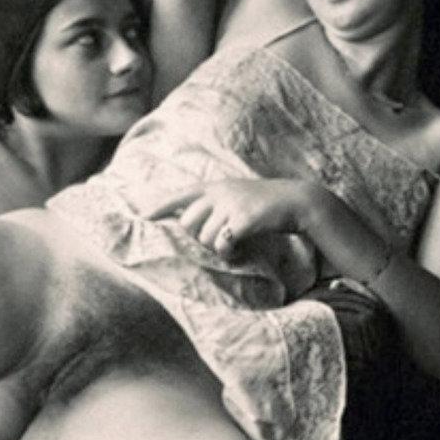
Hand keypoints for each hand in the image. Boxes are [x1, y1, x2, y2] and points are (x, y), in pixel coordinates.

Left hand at [145, 179, 310, 255]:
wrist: (297, 200)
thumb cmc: (264, 203)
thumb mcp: (236, 195)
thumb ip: (214, 204)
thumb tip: (189, 223)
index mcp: (214, 187)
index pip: (180, 196)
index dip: (160, 206)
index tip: (142, 216)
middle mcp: (218, 193)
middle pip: (188, 223)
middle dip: (197, 238)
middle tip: (218, 242)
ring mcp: (231, 205)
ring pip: (205, 238)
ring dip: (216, 249)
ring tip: (232, 247)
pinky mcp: (243, 219)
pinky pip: (223, 244)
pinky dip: (228, 253)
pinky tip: (238, 252)